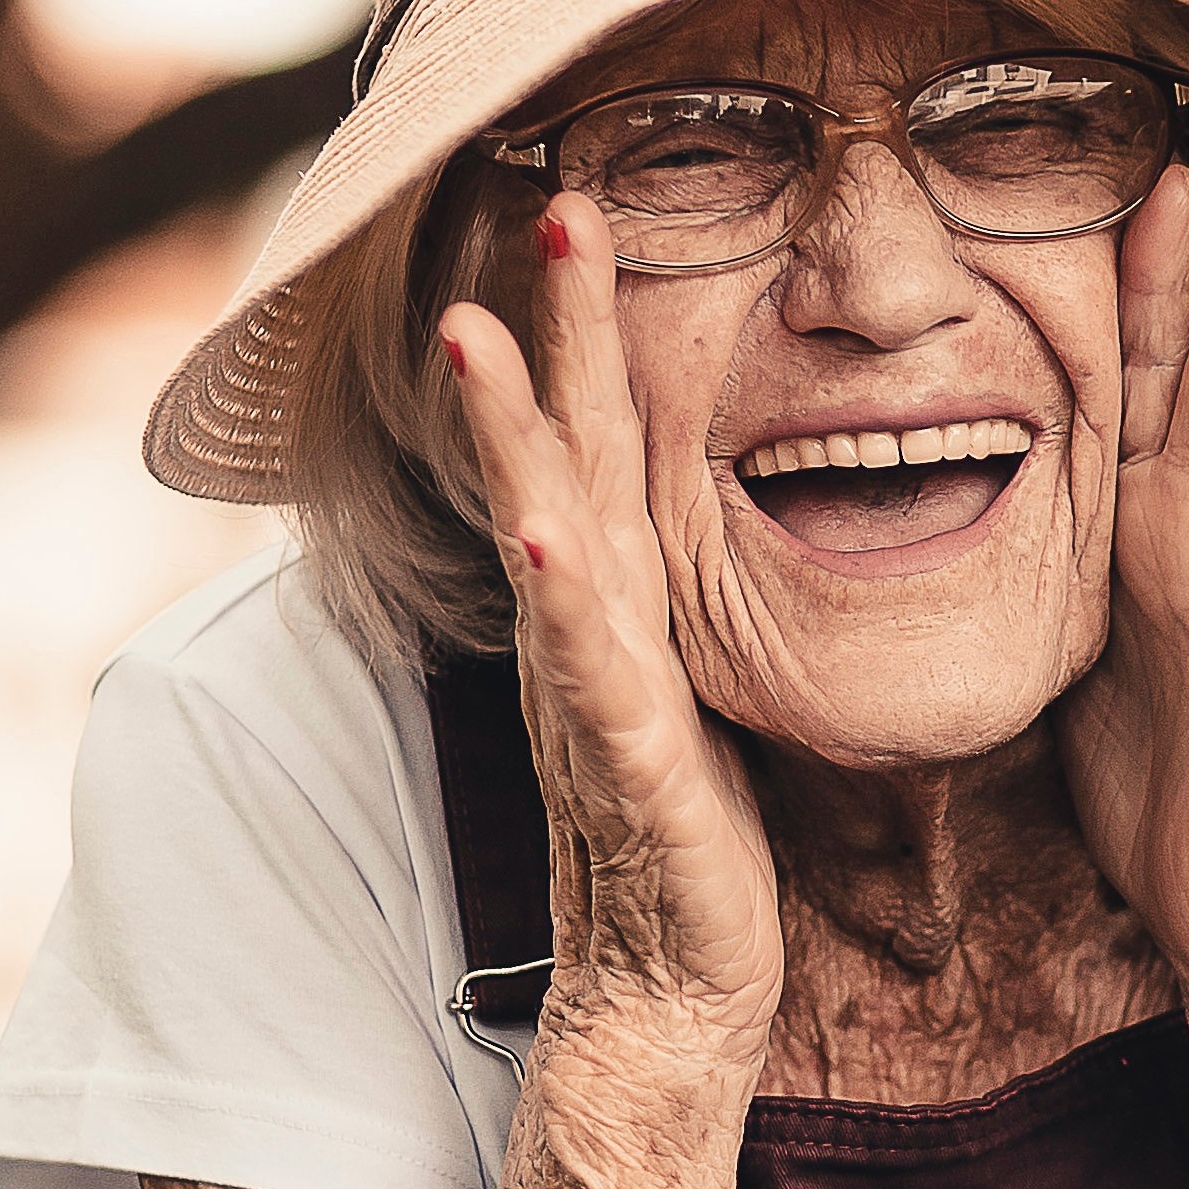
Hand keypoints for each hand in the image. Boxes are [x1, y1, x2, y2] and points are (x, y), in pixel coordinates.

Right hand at [441, 195, 785, 1048]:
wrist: (671, 990)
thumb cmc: (694, 836)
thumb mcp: (699, 678)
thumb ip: (684, 588)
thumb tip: (706, 499)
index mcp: (616, 600)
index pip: (598, 437)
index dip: (590, 325)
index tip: (589, 202)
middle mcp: (585, 628)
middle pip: (560, 453)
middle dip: (553, 327)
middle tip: (555, 199)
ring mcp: (591, 694)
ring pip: (546, 537)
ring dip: (514, 433)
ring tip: (482, 330)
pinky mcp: (626, 770)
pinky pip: (591, 676)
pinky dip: (563, 604)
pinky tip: (546, 537)